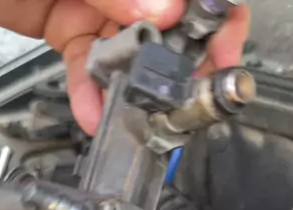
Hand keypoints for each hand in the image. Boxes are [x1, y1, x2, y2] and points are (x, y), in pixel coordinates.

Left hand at [0, 0, 249, 132]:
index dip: (220, 18)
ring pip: (130, 50)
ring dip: (131, 87)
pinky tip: (93, 112)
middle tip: (178, 97)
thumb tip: (165, 11)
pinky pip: (89, 63)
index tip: (224, 52)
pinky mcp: (67, 25)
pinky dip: (91, 92)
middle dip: (178, 65)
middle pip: (172, 23)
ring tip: (133, 115)